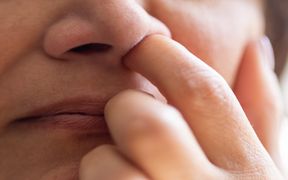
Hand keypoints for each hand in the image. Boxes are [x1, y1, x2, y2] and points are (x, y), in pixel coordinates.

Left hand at [79, 35, 282, 178]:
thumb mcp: (260, 171)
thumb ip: (261, 114)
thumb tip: (256, 47)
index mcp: (250, 176)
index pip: (201, 92)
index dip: (164, 57)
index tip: (141, 48)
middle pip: (145, 123)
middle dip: (125, 111)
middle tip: (128, 122)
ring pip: (103, 165)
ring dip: (102, 162)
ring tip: (120, 173)